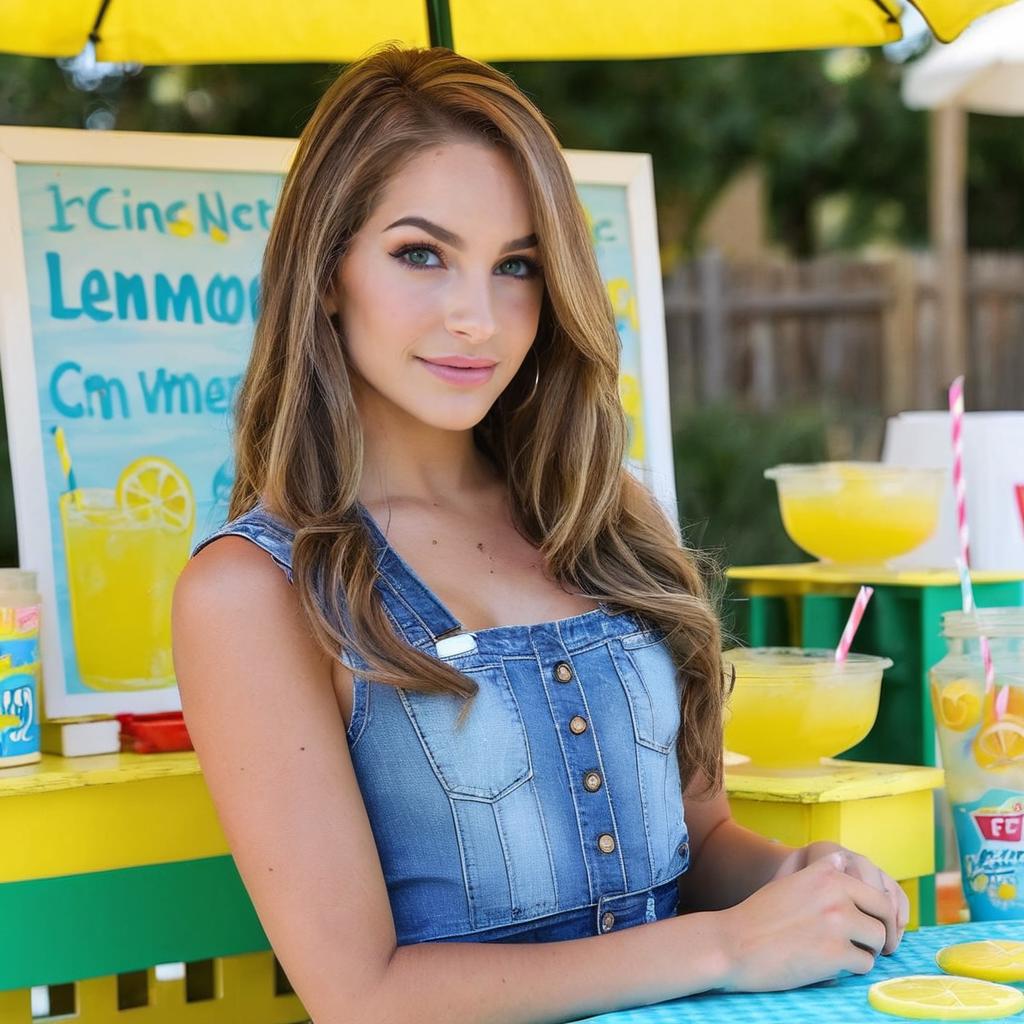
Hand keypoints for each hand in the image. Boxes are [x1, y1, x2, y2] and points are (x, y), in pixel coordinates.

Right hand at [713, 852, 896, 992]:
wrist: (733, 943)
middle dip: (881, 932)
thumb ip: (820, 871)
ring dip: (866, 951)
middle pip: (884, 916)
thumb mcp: (791, 881)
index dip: (880, 913)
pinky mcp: (835, 954)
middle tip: (870, 946)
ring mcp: (837, 924)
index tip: (872, 925)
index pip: (877, 893)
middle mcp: (836, 894)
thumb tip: (841, 857)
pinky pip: (864, 965)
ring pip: (877, 941)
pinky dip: (851, 969)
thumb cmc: (759, 915)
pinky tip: (830, 966)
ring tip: (844, 955)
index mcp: (827, 874)